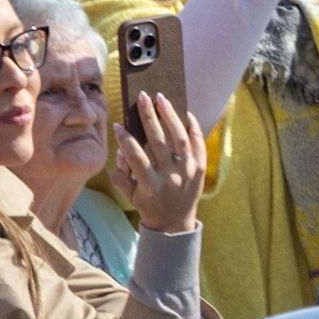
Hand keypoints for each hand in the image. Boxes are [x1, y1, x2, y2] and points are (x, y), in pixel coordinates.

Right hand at [118, 88, 207, 235]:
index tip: (118, 124)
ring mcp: (187, 172)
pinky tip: (184, 113)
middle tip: (143, 97)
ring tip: (161, 99)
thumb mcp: (128, 194)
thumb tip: (121, 149)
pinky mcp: (200, 168)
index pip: (136, 157)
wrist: (174, 222)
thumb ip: (120, 173)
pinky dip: (192, 127)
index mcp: (150, 185)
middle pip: (159, 142)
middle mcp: (170, 177)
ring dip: (170, 116)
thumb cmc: (147, 203)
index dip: (126, 140)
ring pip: (179, 138)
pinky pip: (198, 143)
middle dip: (149, 117)